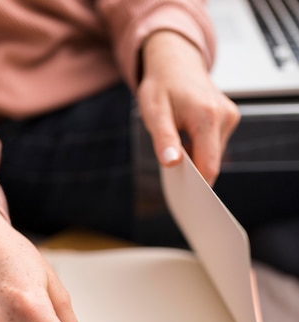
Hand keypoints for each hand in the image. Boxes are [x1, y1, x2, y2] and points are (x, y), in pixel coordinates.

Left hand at [137, 31, 239, 184]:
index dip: (197, 185)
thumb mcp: (154, 112)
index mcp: (207, 116)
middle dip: (192, 169)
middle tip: (170, 161)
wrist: (174, 62)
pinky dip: (200, 147)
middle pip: (211, 162)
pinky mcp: (230, 118)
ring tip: (177, 140)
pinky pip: (215, 144)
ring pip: (213, 154)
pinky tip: (187, 136)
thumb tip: (171, 163)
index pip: (208, 166)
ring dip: (195, 157)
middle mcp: (225, 116)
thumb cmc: (162, 85)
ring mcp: (230, 116)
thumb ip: (164, 139)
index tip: (185, 197)